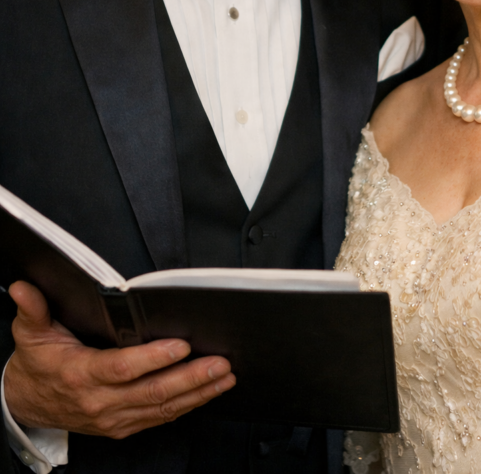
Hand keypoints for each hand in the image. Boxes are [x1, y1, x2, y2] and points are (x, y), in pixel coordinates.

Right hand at [4, 281, 235, 437]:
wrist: (27, 403)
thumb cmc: (37, 363)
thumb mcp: (29, 333)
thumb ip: (32, 309)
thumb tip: (23, 288)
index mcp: (80, 375)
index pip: (122, 369)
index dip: (153, 359)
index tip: (180, 345)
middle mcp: (100, 402)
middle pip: (151, 391)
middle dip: (190, 377)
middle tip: (219, 361)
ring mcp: (113, 418)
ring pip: (162, 409)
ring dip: (197, 392)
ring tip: (224, 375)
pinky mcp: (123, 425)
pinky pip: (160, 418)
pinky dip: (188, 405)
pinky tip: (209, 391)